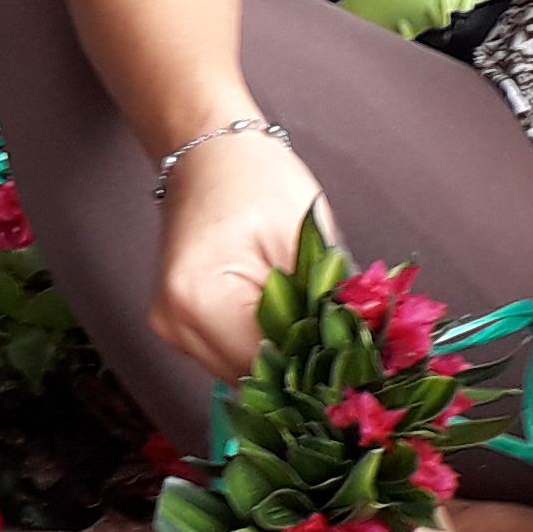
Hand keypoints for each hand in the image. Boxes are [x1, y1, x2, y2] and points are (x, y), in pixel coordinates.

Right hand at [146, 124, 334, 382]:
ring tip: (313, 324)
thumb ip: (328, 305)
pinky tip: (285, 319)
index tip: (356, 364)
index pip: (270, 368)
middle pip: (253, 379)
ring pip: (243, 372)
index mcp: (200, 298)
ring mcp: (172, 326)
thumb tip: (360, 358)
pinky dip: (263, 344)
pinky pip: (231, 354)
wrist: (210, 152)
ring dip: (282, 358)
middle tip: (342, 343)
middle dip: (301, 366)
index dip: (318, 370)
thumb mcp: (307, 239)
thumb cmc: (257, 179)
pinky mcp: (180, 324)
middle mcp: (175, 321)